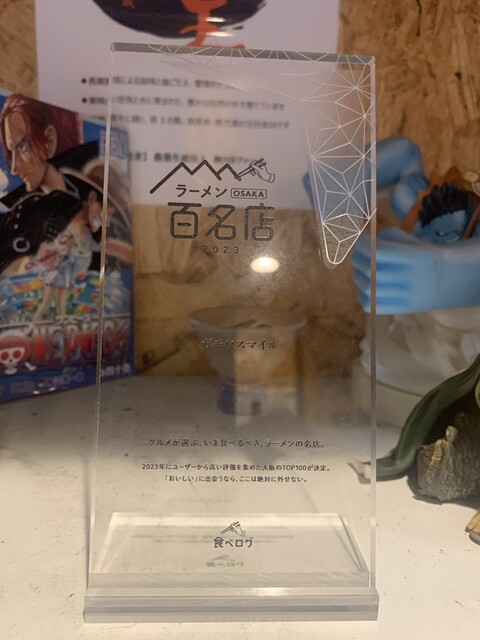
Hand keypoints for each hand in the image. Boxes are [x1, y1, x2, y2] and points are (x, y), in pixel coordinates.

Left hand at [352, 227, 479, 313]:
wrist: (448, 280)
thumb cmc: (424, 256)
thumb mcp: (410, 240)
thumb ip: (386, 238)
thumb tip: (361, 246)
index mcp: (414, 256)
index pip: (379, 252)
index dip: (363, 246)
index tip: (361, 242)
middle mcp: (409, 277)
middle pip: (369, 270)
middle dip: (357, 260)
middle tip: (357, 256)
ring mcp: (404, 296)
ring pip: (367, 288)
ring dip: (357, 277)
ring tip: (361, 271)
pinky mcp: (399, 309)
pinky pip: (369, 305)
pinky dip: (361, 294)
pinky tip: (366, 287)